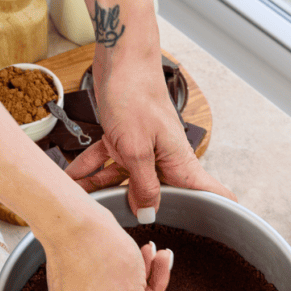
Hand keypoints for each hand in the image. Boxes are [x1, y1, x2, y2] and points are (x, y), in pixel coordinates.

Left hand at [65, 52, 235, 221]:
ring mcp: (144, 147)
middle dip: (139, 210)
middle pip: (158, 194)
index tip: (212, 233)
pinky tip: (73, 177)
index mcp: (178, 161)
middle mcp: (164, 157)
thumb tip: (149, 213)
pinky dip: (90, 168)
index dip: (217, 211)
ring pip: (125, 179)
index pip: (209, 192)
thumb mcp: (136, 149)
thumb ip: (142, 185)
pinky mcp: (124, 137)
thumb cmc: (134, 93)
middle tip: (119, 228)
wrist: (119, 57)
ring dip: (101, 189)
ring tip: (80, 202)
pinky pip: (108, 161)